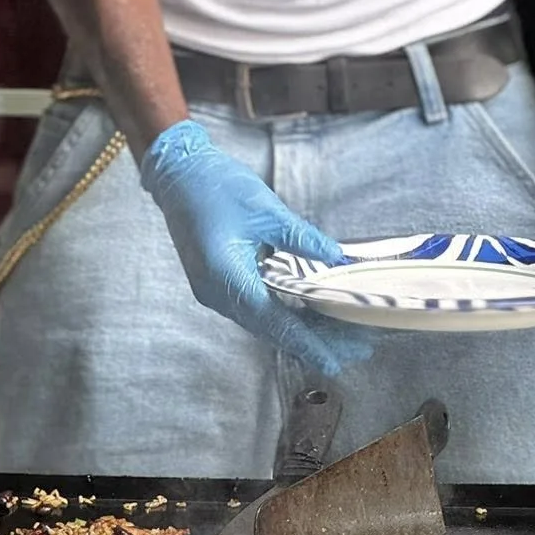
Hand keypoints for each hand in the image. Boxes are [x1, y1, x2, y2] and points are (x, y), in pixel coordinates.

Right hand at [140, 120, 374, 374]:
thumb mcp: (266, 209)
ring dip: (300, 327)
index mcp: (226, 277)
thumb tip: (336, 258)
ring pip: (264, 320)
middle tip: (355, 344)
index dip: (308, 344)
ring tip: (340, 330)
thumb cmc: (215, 185)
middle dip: (314, 339)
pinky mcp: (218, 283)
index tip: (335, 361)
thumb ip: (302, 239)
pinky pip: (255, 306)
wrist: (179, 173)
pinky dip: (283, 311)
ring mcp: (215, 291)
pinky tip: (309, 310)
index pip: (274, 322)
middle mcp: (217, 293)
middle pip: (272, 328)